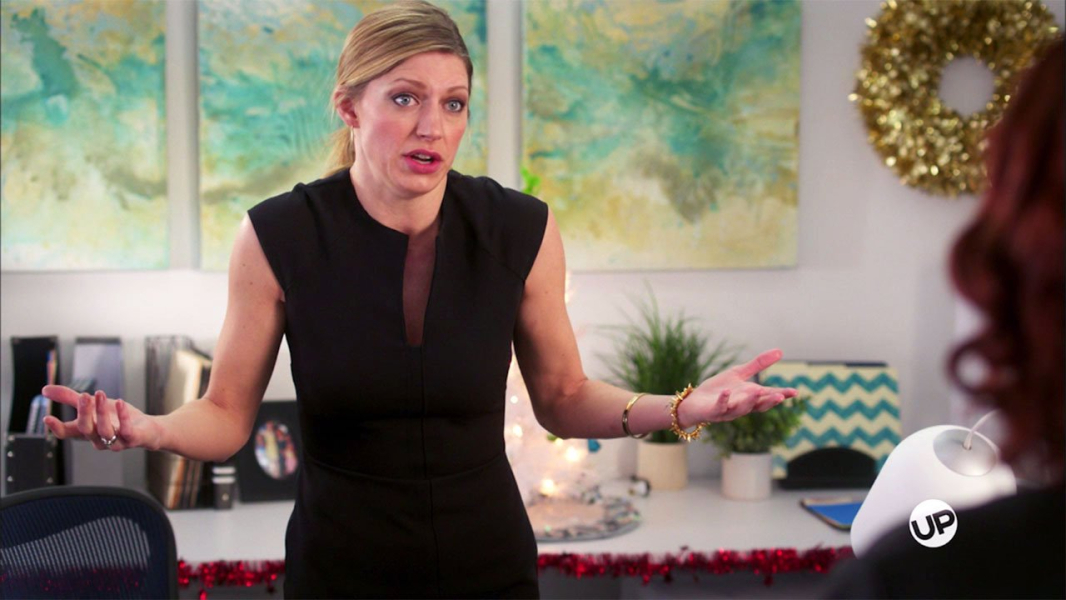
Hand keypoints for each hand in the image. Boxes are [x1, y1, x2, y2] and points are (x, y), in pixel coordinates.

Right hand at [41, 385, 162, 451]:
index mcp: (86, 431)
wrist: (147, 428)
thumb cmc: (117, 418)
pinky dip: (122, 417)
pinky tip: (119, 402)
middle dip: (83, 412)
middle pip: (85, 429)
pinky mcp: (132, 439)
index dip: (57, 428)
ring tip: (100, 394)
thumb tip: (45, 390)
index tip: (48, 418)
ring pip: (104, 430)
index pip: (68, 433)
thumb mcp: (93, 404)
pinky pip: (125, 431)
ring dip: (101, 412)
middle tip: (83, 396)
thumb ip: (70, 398)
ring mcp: (115, 441)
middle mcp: (97, 439)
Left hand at [679, 348, 797, 426]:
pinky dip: (724, 400)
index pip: (768, 396)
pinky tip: (726, 392)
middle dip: (769, 402)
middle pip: (758, 406)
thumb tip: (780, 351)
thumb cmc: (719, 389)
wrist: (695, 402)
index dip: (781, 395)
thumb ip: (758, 365)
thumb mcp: (739, 374)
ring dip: (749, 401)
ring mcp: (727, 410)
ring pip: (741, 409)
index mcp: (749, 397)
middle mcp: (741, 406)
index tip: (794, 392)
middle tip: (780, 396)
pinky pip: (719, 407)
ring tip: (757, 391)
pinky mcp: (713, 411)